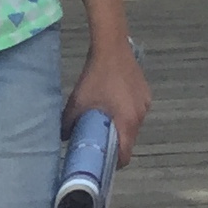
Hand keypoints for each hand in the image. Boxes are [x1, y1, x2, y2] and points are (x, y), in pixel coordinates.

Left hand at [65, 39, 151, 165]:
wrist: (111, 45)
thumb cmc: (96, 76)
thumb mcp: (77, 101)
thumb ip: (68, 124)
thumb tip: (62, 138)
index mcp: (127, 122)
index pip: (125, 155)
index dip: (113, 162)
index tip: (101, 161)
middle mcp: (140, 116)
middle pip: (129, 140)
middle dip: (115, 142)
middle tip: (99, 138)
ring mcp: (145, 103)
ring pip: (133, 125)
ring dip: (121, 125)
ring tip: (105, 117)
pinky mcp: (145, 92)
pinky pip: (136, 110)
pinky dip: (126, 111)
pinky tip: (113, 101)